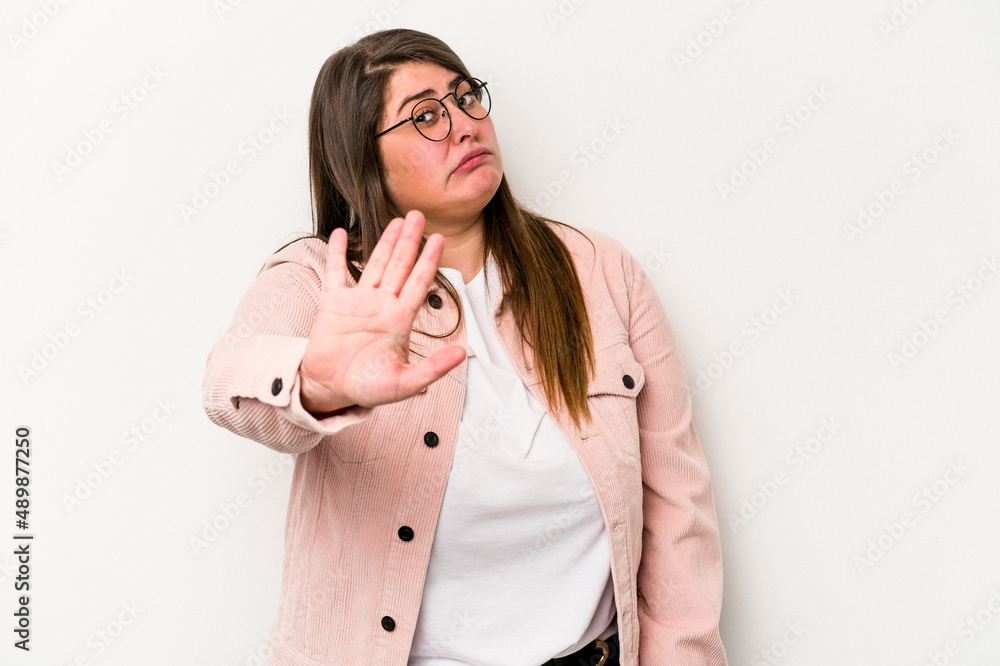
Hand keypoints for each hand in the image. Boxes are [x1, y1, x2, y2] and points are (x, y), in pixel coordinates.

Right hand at [298, 210, 466, 413]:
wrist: (330, 390)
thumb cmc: (367, 388)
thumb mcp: (405, 383)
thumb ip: (433, 368)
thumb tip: (462, 353)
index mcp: (400, 320)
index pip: (419, 283)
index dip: (429, 260)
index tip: (439, 238)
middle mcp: (382, 305)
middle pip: (400, 265)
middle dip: (411, 241)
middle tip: (419, 215)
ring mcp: (358, 301)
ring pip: (374, 264)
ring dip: (385, 242)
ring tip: (397, 220)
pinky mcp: (333, 303)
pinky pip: (335, 272)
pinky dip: (336, 253)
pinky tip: (340, 232)